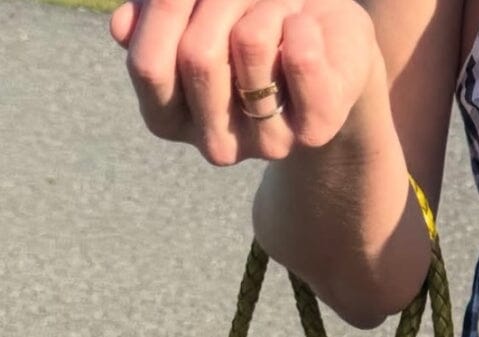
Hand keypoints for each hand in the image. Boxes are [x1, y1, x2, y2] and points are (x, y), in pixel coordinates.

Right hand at [109, 0, 379, 164]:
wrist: (321, 38)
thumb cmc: (243, 17)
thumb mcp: (190, 7)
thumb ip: (152, 14)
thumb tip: (121, 28)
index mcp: (171, 118)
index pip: (148, 65)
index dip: (162, 8)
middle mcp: (215, 143)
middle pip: (197, 54)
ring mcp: (267, 143)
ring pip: (249, 42)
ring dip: (262, 0)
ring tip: (274, 4)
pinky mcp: (315, 129)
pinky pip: (300, 57)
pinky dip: (300, 20)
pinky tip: (303, 26)